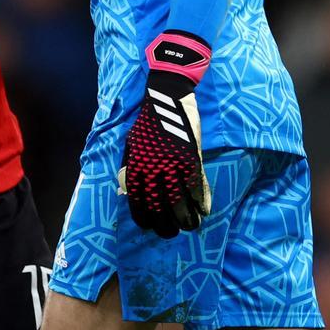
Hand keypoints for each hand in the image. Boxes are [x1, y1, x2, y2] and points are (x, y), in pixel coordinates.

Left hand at [120, 31, 212, 237]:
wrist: (166, 97)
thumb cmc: (148, 121)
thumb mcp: (132, 144)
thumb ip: (130, 167)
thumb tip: (125, 190)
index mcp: (136, 165)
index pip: (137, 200)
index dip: (145, 217)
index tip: (151, 227)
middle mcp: (153, 168)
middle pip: (159, 206)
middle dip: (166, 224)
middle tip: (173, 232)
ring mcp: (173, 164)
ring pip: (180, 200)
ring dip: (187, 217)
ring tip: (191, 226)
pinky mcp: (191, 157)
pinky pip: (197, 186)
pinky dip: (201, 201)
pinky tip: (204, 211)